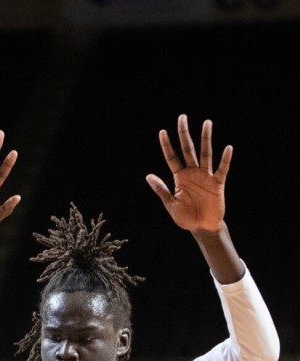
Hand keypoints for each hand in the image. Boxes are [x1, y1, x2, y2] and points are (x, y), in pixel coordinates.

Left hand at [146, 114, 230, 232]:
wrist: (201, 227)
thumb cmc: (185, 217)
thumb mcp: (171, 204)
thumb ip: (161, 189)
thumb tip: (148, 175)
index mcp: (180, 178)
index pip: (172, 158)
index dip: (166, 145)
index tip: (162, 131)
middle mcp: (193, 173)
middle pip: (188, 149)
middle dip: (184, 134)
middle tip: (182, 117)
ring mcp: (206, 176)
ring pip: (206, 154)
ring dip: (206, 139)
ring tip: (206, 122)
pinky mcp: (218, 184)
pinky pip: (222, 170)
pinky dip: (225, 160)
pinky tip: (227, 148)